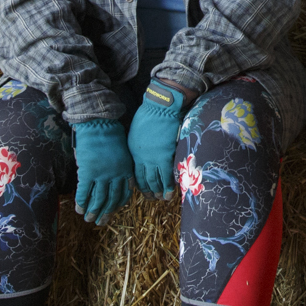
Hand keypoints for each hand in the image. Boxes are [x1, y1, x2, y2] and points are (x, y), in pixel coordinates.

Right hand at [70, 120, 134, 223]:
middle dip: (105, 212)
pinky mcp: (88, 172)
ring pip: (98, 199)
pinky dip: (81, 202)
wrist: (99, 123)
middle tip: (100, 222)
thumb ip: (120, 167)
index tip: (113, 210)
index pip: (124, 193)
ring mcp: (102, 175)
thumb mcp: (123, 152)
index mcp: (126, 170)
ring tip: (88, 219)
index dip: (118, 204)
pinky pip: (84, 192)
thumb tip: (113, 180)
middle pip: (111, 199)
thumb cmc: (110, 134)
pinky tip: (79, 209)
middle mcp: (116, 175)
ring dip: (93, 211)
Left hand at [126, 81, 189, 195]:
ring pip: (156, 180)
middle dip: (149, 191)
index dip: (141, 185)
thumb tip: (143, 157)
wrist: (160, 107)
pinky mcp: (166, 156)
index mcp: (133, 153)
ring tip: (163, 198)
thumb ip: (139, 148)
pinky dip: (170, 185)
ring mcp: (154, 158)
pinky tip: (172, 192)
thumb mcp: (136, 134)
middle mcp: (142, 158)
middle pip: (145, 180)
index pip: (135, 175)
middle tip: (154, 198)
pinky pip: (168, 176)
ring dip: (159, 191)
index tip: (145, 191)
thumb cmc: (149, 116)